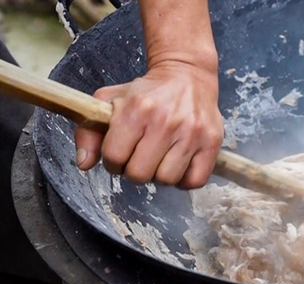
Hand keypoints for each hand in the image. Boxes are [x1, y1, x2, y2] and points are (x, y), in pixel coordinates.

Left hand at [74, 60, 222, 188]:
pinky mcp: (211, 143)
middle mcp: (165, 122)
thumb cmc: (147, 93)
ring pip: (167, 179)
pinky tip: (179, 165)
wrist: (188, 76)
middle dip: (135, 171)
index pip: (115, 158)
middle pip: (140, 174)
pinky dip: (184, 180)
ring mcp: (191, 134)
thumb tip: (84, 164)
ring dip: (160, 175)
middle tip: (141, 158)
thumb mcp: (110, 101)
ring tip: (161, 160)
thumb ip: (89, 132)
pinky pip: (195, 181)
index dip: (113, 162)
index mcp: (136, 110)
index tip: (121, 154)